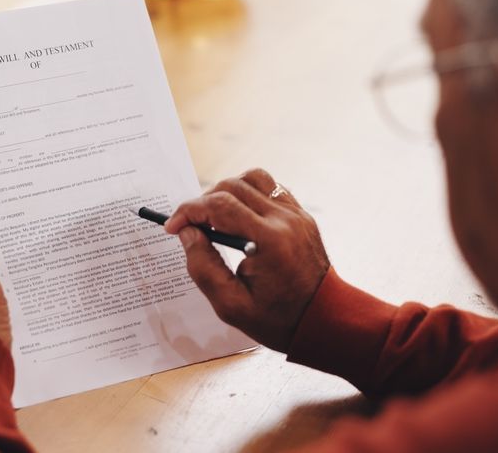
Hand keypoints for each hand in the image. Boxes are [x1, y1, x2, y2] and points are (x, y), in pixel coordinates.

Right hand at [164, 169, 329, 351]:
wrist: (324, 319)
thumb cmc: (278, 318)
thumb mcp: (230, 304)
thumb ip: (203, 266)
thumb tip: (187, 233)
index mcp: (269, 241)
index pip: (219, 206)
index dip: (189, 211)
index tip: (173, 226)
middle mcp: (285, 220)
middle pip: (232, 186)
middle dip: (203, 201)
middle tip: (190, 226)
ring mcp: (296, 214)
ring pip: (253, 178)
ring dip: (227, 191)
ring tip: (215, 217)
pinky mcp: (301, 215)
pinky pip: (270, 188)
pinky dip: (248, 194)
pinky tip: (239, 217)